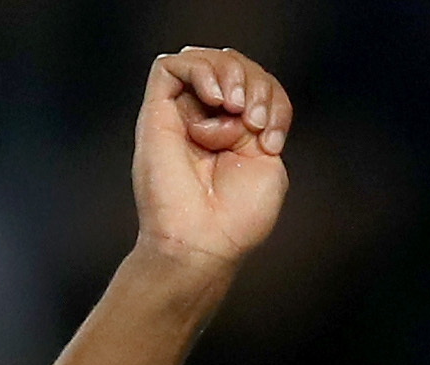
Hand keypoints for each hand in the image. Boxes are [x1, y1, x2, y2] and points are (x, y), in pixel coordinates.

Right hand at [129, 46, 291, 272]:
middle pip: (233, 66)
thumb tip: (243, 99)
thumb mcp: (269, 164)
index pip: (256, 86)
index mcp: (232, 132)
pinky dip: (200, 70)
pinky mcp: (156, 114)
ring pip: (203, 58)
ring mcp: (179, 117)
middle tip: (254, 121)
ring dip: (230, 74)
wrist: (202, 242)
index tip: (272, 140)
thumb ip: (263, 123)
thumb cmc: (235, 219)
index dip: (273, 98)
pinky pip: (171, 66)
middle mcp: (203, 120)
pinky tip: (215, 99)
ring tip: (234, 107)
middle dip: (254, 83)